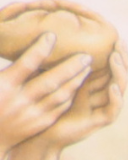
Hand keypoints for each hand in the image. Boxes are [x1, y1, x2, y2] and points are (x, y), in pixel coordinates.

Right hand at [0, 31, 84, 148]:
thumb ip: (3, 67)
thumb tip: (3, 40)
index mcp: (4, 86)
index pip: (26, 64)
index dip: (39, 50)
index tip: (51, 36)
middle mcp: (21, 101)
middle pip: (50, 81)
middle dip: (70, 67)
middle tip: (86, 55)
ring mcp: (33, 115)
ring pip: (60, 96)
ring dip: (76, 81)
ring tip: (88, 68)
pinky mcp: (41, 123)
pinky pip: (61, 108)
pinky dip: (71, 95)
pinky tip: (80, 84)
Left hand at [32, 40, 117, 148]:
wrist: (42, 129)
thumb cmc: (45, 101)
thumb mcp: (56, 76)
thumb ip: (65, 63)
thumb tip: (60, 36)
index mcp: (94, 84)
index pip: (111, 66)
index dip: (117, 52)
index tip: (116, 36)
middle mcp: (101, 95)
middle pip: (120, 76)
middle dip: (122, 59)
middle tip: (120, 43)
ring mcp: (102, 108)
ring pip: (120, 90)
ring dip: (120, 74)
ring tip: (115, 58)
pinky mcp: (99, 122)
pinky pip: (113, 110)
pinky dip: (115, 99)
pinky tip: (113, 87)